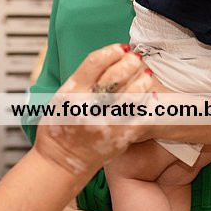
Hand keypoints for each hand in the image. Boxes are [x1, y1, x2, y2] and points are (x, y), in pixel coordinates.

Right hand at [35, 44, 152, 179]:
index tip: (121, 48)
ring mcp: (105, 122)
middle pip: (116, 75)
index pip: (95, 62)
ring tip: (145, 75)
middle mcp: (88, 106)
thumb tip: (108, 58)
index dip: (112, 51)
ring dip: (142, 80)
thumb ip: (82, 79)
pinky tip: (149, 95)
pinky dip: (146, 102)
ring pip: (131, 94)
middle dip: (130, 62)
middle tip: (136, 58)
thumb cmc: (60, 127)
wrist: (61, 161)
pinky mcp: (119, 137)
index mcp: (72, 92)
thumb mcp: (61, 96)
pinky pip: (139, 116)